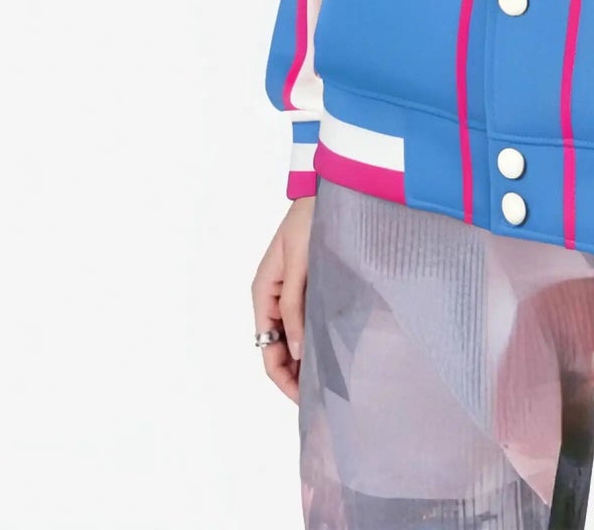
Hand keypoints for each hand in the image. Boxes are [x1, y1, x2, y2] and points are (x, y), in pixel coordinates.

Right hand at [251, 195, 315, 402]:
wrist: (321, 193)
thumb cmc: (308, 224)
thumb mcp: (299, 267)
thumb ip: (295, 309)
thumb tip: (296, 352)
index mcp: (263, 296)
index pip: (268, 352)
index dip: (284, 379)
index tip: (306, 400)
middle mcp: (272, 299)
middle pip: (278, 350)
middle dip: (295, 375)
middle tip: (322, 397)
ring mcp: (288, 293)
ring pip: (292, 338)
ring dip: (305, 359)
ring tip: (328, 380)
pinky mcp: (305, 285)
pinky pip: (303, 321)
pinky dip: (312, 338)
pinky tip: (330, 348)